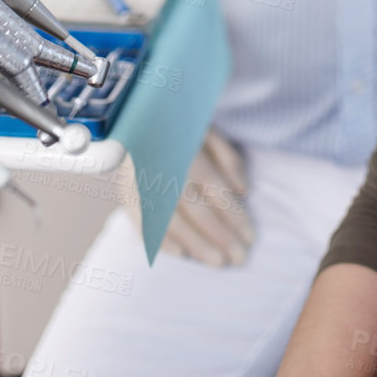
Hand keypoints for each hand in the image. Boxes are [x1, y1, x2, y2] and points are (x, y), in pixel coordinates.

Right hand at [125, 127, 254, 266]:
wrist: (136, 114)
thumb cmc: (181, 124)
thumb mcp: (210, 130)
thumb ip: (228, 159)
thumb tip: (243, 192)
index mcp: (187, 149)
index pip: (215, 189)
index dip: (234, 215)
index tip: (251, 237)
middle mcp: (163, 168)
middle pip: (195, 210)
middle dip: (220, 237)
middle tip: (240, 258)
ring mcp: (141, 182)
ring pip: (171, 222)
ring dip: (196, 245)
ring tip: (218, 262)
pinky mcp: (126, 192)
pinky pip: (141, 224)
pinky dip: (161, 241)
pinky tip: (182, 255)